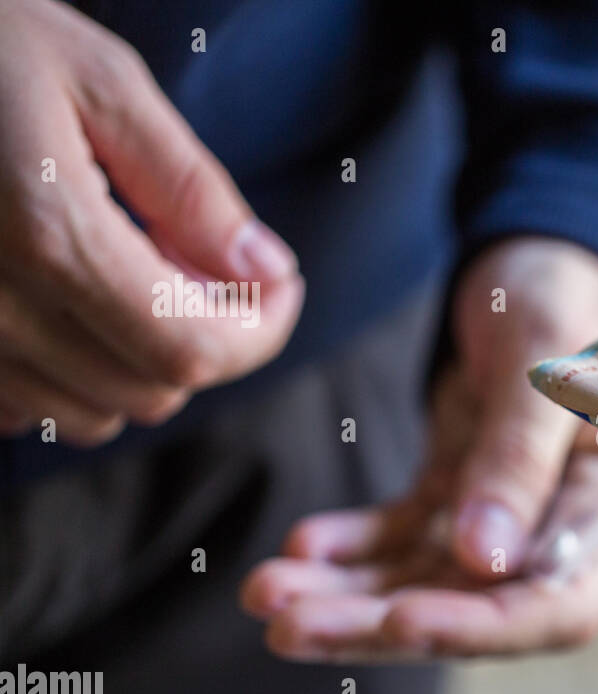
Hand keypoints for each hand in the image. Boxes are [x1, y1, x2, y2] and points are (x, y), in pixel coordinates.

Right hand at [0, 0, 303, 444]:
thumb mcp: (96, 79)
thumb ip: (189, 186)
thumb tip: (261, 266)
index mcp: (47, 238)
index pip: (194, 349)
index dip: (261, 329)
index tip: (277, 282)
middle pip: (151, 391)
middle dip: (208, 337)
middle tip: (206, 263)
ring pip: (92, 414)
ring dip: (141, 362)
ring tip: (137, 275)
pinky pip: (23, 410)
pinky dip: (71, 376)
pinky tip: (71, 303)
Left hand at [239, 236, 597, 659]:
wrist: (548, 251)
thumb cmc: (569, 293)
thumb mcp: (546, 358)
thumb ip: (519, 459)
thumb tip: (485, 561)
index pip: (553, 604)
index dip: (476, 626)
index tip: (397, 621)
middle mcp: (564, 529)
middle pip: (474, 607)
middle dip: (380, 624)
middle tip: (288, 627)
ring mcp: (511, 515)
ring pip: (428, 581)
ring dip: (349, 594)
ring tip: (266, 593)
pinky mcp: (464, 491)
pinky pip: (405, 535)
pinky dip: (355, 546)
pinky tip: (303, 546)